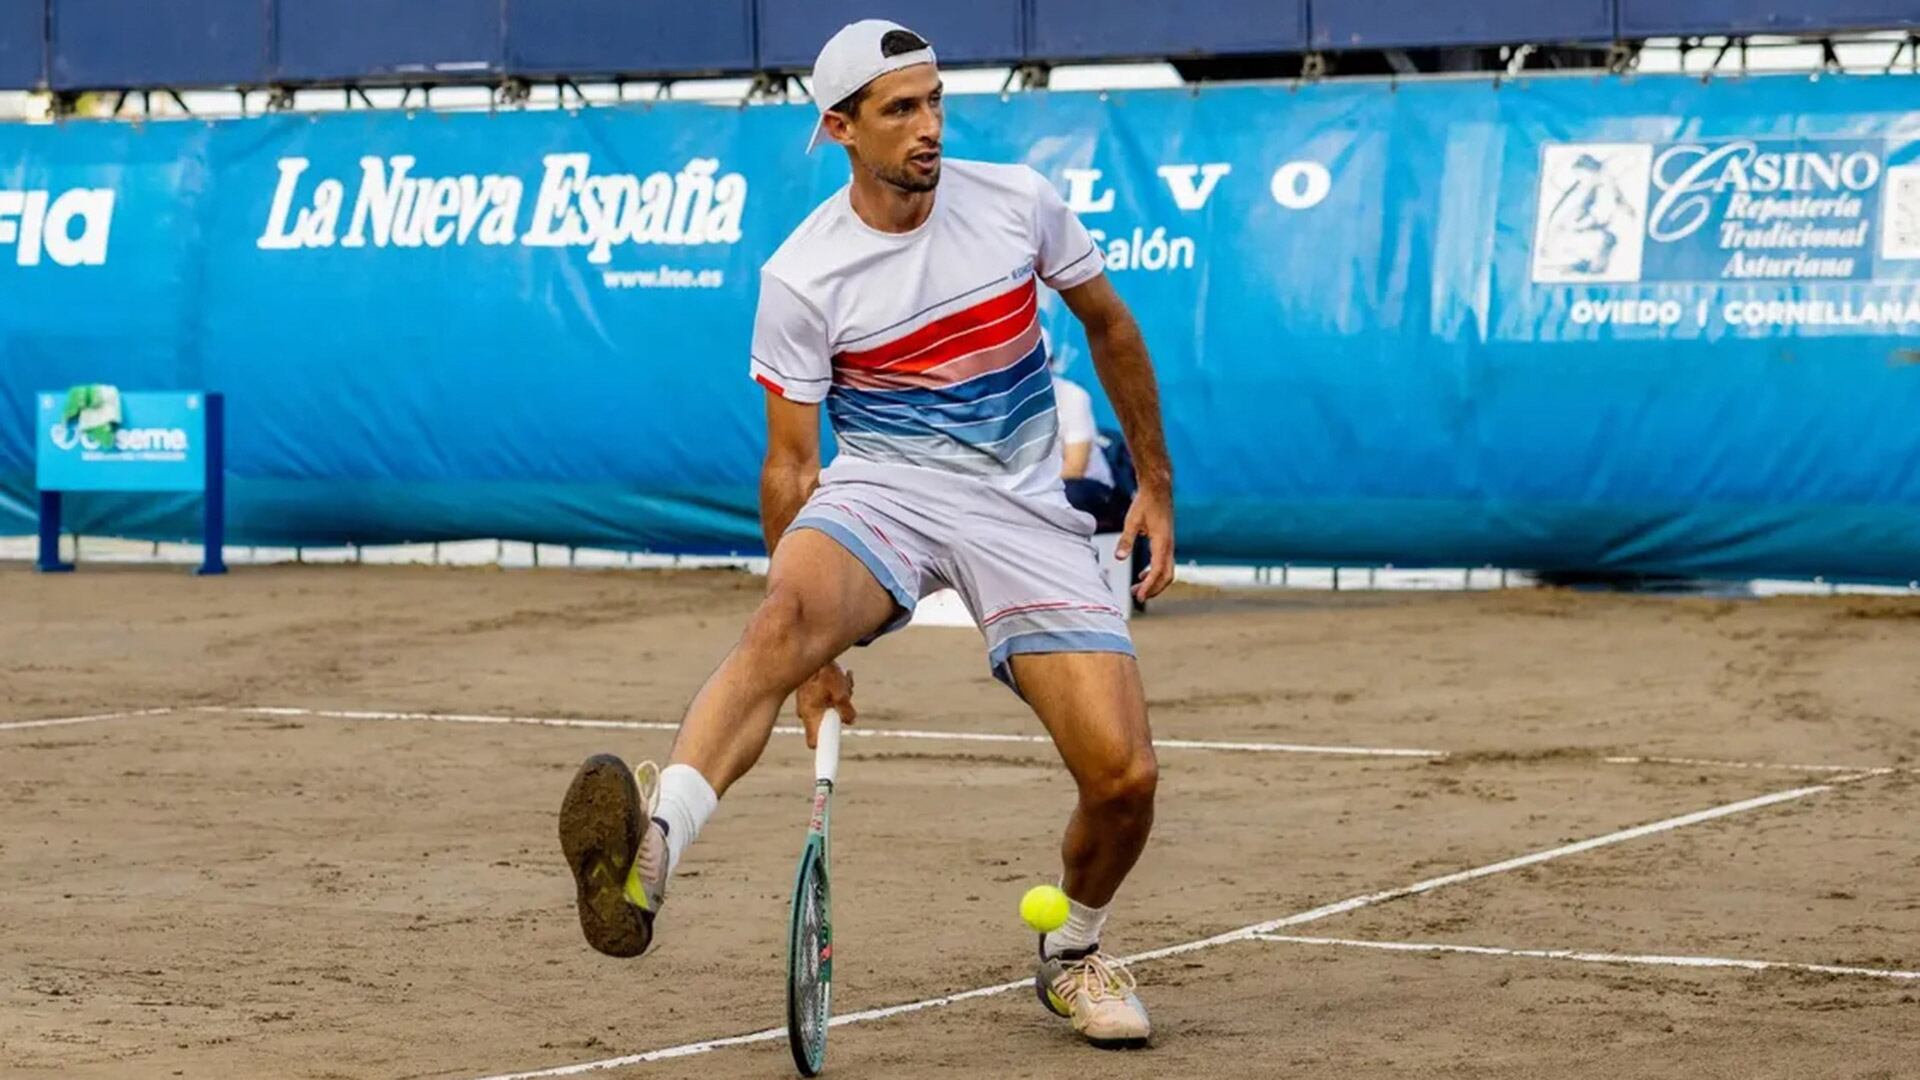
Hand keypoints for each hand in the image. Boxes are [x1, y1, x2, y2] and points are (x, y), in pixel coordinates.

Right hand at [796, 662, 855, 748]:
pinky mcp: (810, 691)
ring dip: (842, 696)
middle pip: (828, 722)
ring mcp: (807, 701)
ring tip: (845, 679)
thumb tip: (850, 721)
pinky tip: (843, 675)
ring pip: (830, 707)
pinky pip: (827, 696)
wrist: (810, 649)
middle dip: (841, 712)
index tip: (833, 751)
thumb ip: (846, 709)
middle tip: (845, 696)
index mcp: (810, 715)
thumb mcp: (840, 691)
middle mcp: (806, 711)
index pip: (814, 743)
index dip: (824, 748)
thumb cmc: (824, 671)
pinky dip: (837, 689)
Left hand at [1116, 484, 1175, 601]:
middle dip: (1154, 589)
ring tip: (1137, 589)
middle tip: (1137, 597)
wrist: (1158, 489)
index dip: (1149, 586)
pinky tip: (1142, 575)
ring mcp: (1170, 544)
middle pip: (1166, 576)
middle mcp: (1169, 546)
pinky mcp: (1167, 542)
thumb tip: (1118, 558)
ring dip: (1154, 582)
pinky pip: (1164, 563)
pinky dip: (1155, 572)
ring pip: (1167, 571)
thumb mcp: (1132, 521)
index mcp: (1162, 542)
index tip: (1140, 597)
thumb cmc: (1145, 503)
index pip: (1158, 571)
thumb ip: (1125, 540)